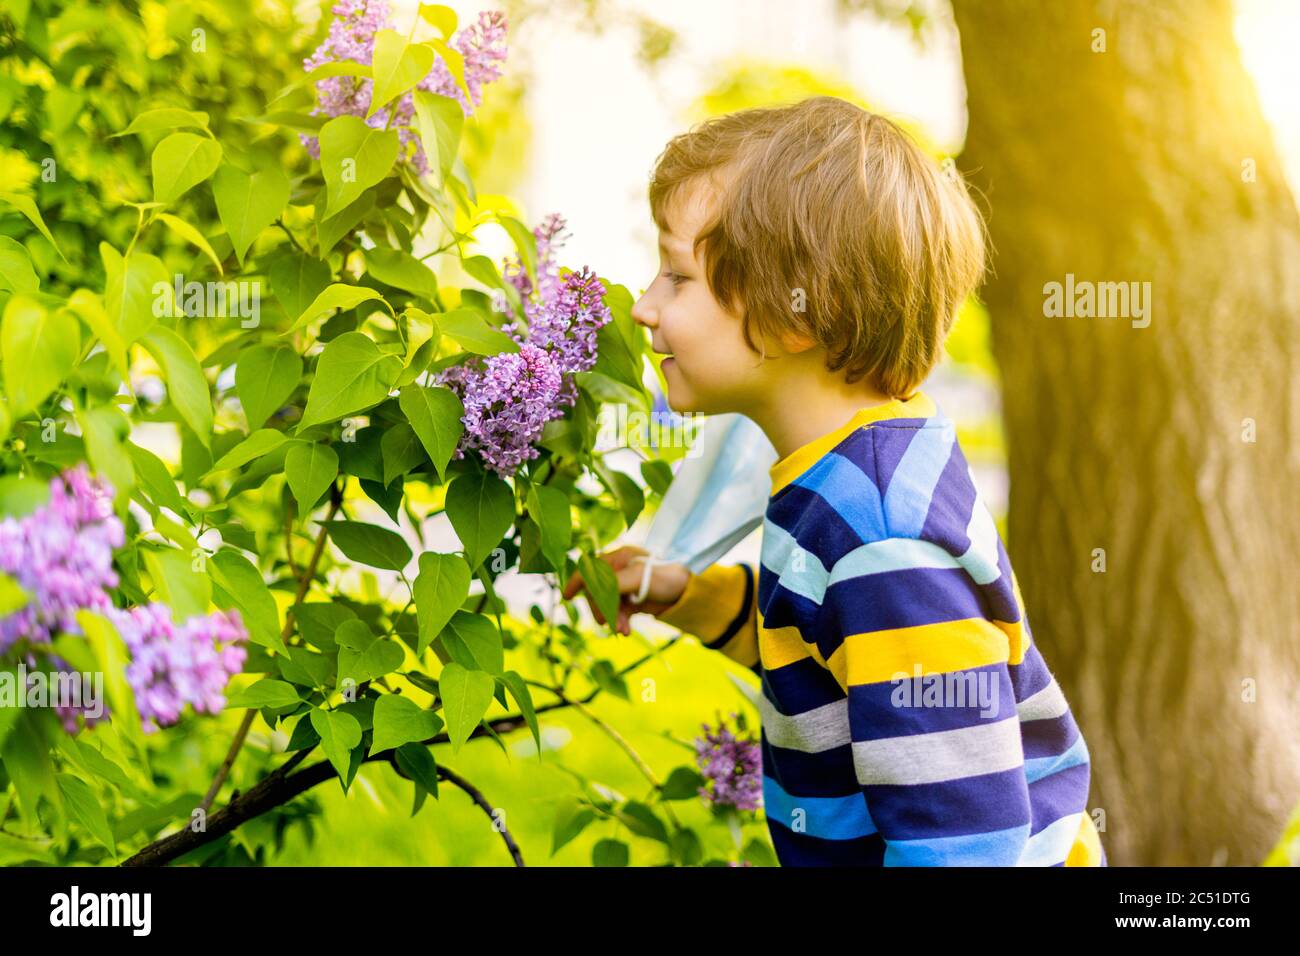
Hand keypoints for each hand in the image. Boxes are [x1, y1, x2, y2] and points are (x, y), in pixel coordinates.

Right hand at [560, 543, 690, 634]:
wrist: (687, 593)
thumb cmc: (665, 577)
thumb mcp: (638, 577)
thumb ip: (613, 583)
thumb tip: (593, 591)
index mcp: (618, 558)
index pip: (590, 568)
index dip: (576, 581)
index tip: (566, 596)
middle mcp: (618, 571)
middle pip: (596, 591)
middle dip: (601, 608)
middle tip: (607, 623)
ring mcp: (624, 586)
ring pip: (606, 605)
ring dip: (612, 618)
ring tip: (622, 631)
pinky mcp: (630, 601)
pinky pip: (617, 612)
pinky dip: (619, 622)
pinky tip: (626, 630)